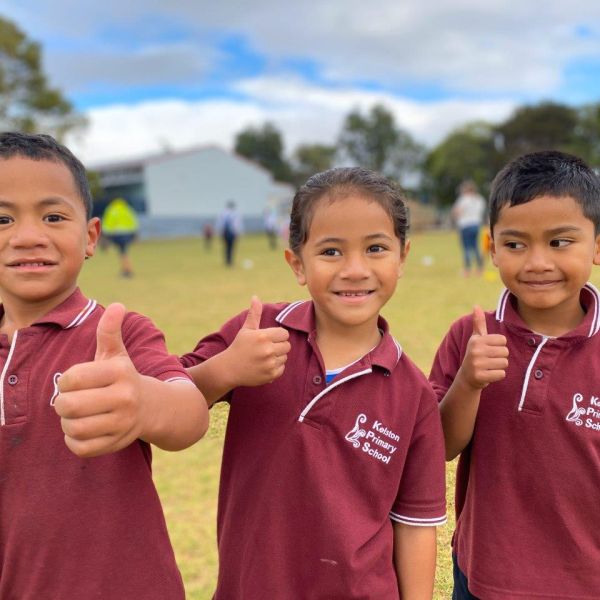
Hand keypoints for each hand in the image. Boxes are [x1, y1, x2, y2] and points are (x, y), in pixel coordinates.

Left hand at [54, 303, 143, 457]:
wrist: (153, 408)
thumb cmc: (124, 378)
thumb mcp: (117, 354)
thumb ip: (110, 331)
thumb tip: (118, 306)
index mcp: (120, 373)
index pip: (71, 378)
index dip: (66, 380)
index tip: (74, 381)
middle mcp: (125, 398)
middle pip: (68, 406)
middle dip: (62, 404)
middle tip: (70, 401)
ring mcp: (122, 423)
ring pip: (73, 428)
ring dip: (67, 423)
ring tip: (76, 416)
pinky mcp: (117, 443)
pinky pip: (81, 447)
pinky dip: (74, 441)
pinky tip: (82, 430)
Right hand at [226, 296, 290, 386]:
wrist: (229, 369)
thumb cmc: (239, 346)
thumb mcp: (246, 329)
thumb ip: (254, 314)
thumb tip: (255, 297)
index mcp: (263, 336)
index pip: (284, 334)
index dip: (278, 336)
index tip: (268, 339)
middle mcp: (268, 350)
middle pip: (287, 346)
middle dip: (279, 346)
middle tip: (266, 348)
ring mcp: (269, 364)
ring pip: (285, 357)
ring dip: (277, 357)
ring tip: (263, 357)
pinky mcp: (271, 375)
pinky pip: (282, 368)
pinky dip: (275, 368)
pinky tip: (264, 366)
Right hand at [457, 306, 508, 389]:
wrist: (466, 377)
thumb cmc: (475, 354)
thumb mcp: (476, 339)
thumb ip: (478, 323)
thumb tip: (476, 306)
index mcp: (477, 340)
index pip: (503, 340)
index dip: (499, 346)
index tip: (489, 350)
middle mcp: (475, 351)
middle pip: (505, 352)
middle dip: (500, 357)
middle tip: (489, 360)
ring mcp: (477, 364)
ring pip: (504, 363)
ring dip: (499, 367)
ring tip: (489, 367)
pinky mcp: (480, 376)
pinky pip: (501, 374)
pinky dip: (497, 376)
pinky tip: (488, 374)